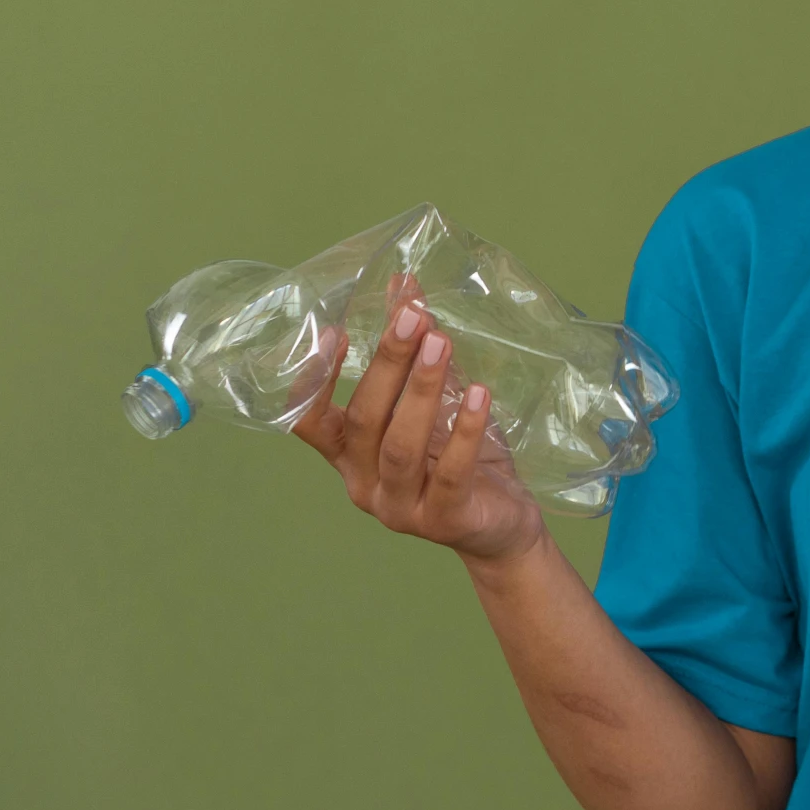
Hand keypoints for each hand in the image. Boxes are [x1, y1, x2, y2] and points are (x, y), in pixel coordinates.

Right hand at [290, 278, 545, 566]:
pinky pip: (451, 474)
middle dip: (388, 364)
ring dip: (422, 391)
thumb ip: (417, 350)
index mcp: (350, 456)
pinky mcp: (445, 521)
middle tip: (412, 318)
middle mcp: (363, 484)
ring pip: (400, 447)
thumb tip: (405, 285)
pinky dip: (466, 432)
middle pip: (364, 422)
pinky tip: (481, 394)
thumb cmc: (457, 456)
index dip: (314, 380)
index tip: (332, 330)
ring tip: (441, 342)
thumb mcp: (436, 400)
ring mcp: (400, 508)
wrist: (500, 525)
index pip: (309, 422)